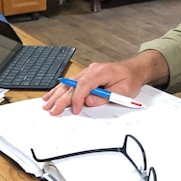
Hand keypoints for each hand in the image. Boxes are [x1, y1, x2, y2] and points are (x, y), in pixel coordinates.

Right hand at [42, 53, 162, 115]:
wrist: (134, 70)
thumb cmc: (130, 79)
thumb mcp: (123, 91)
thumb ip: (104, 97)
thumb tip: (88, 101)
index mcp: (101, 71)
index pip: (84, 84)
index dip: (78, 98)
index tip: (75, 109)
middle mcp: (92, 69)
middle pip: (72, 84)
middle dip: (61, 98)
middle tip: (53, 110)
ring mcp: (88, 71)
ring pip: (68, 83)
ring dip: (57, 94)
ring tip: (47, 104)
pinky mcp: (86, 75)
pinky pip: (71, 82)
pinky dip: (60, 89)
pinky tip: (52, 95)